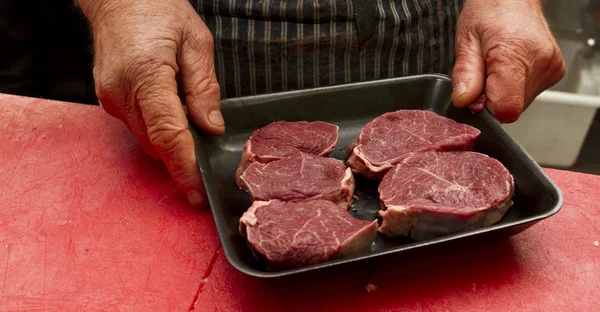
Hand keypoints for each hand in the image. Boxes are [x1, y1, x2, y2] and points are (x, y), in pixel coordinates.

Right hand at [77, 0, 222, 207]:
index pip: (167, 133)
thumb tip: (211, 127)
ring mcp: (111, 98)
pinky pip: (138, 127)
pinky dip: (159, 131)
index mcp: (147, 74)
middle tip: (208, 166)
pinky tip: (173, 114)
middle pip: (157, 143)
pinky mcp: (109, 99)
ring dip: (171, 145)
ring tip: (193, 130)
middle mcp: (123, 92)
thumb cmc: (158, 10)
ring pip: (147, 140)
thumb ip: (203, 87)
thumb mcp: (196, 41)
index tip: (196, 194)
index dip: (184, 168)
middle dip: (183, 160)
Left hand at [451, 0, 565, 122]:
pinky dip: (514, 86)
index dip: (486, 108)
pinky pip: (528, 94)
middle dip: (491, 98)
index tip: (475, 95)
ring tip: (497, 65)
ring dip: (503, 92)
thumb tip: (464, 101)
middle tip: (483, 72)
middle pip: (511, 107)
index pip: (506, 107)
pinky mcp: (555, 72)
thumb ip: (465, 73)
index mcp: (516, 53)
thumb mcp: (466, 39)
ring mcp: (551, 68)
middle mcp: (540, 62)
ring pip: (519, 103)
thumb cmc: (490, 10)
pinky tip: (510, 67)